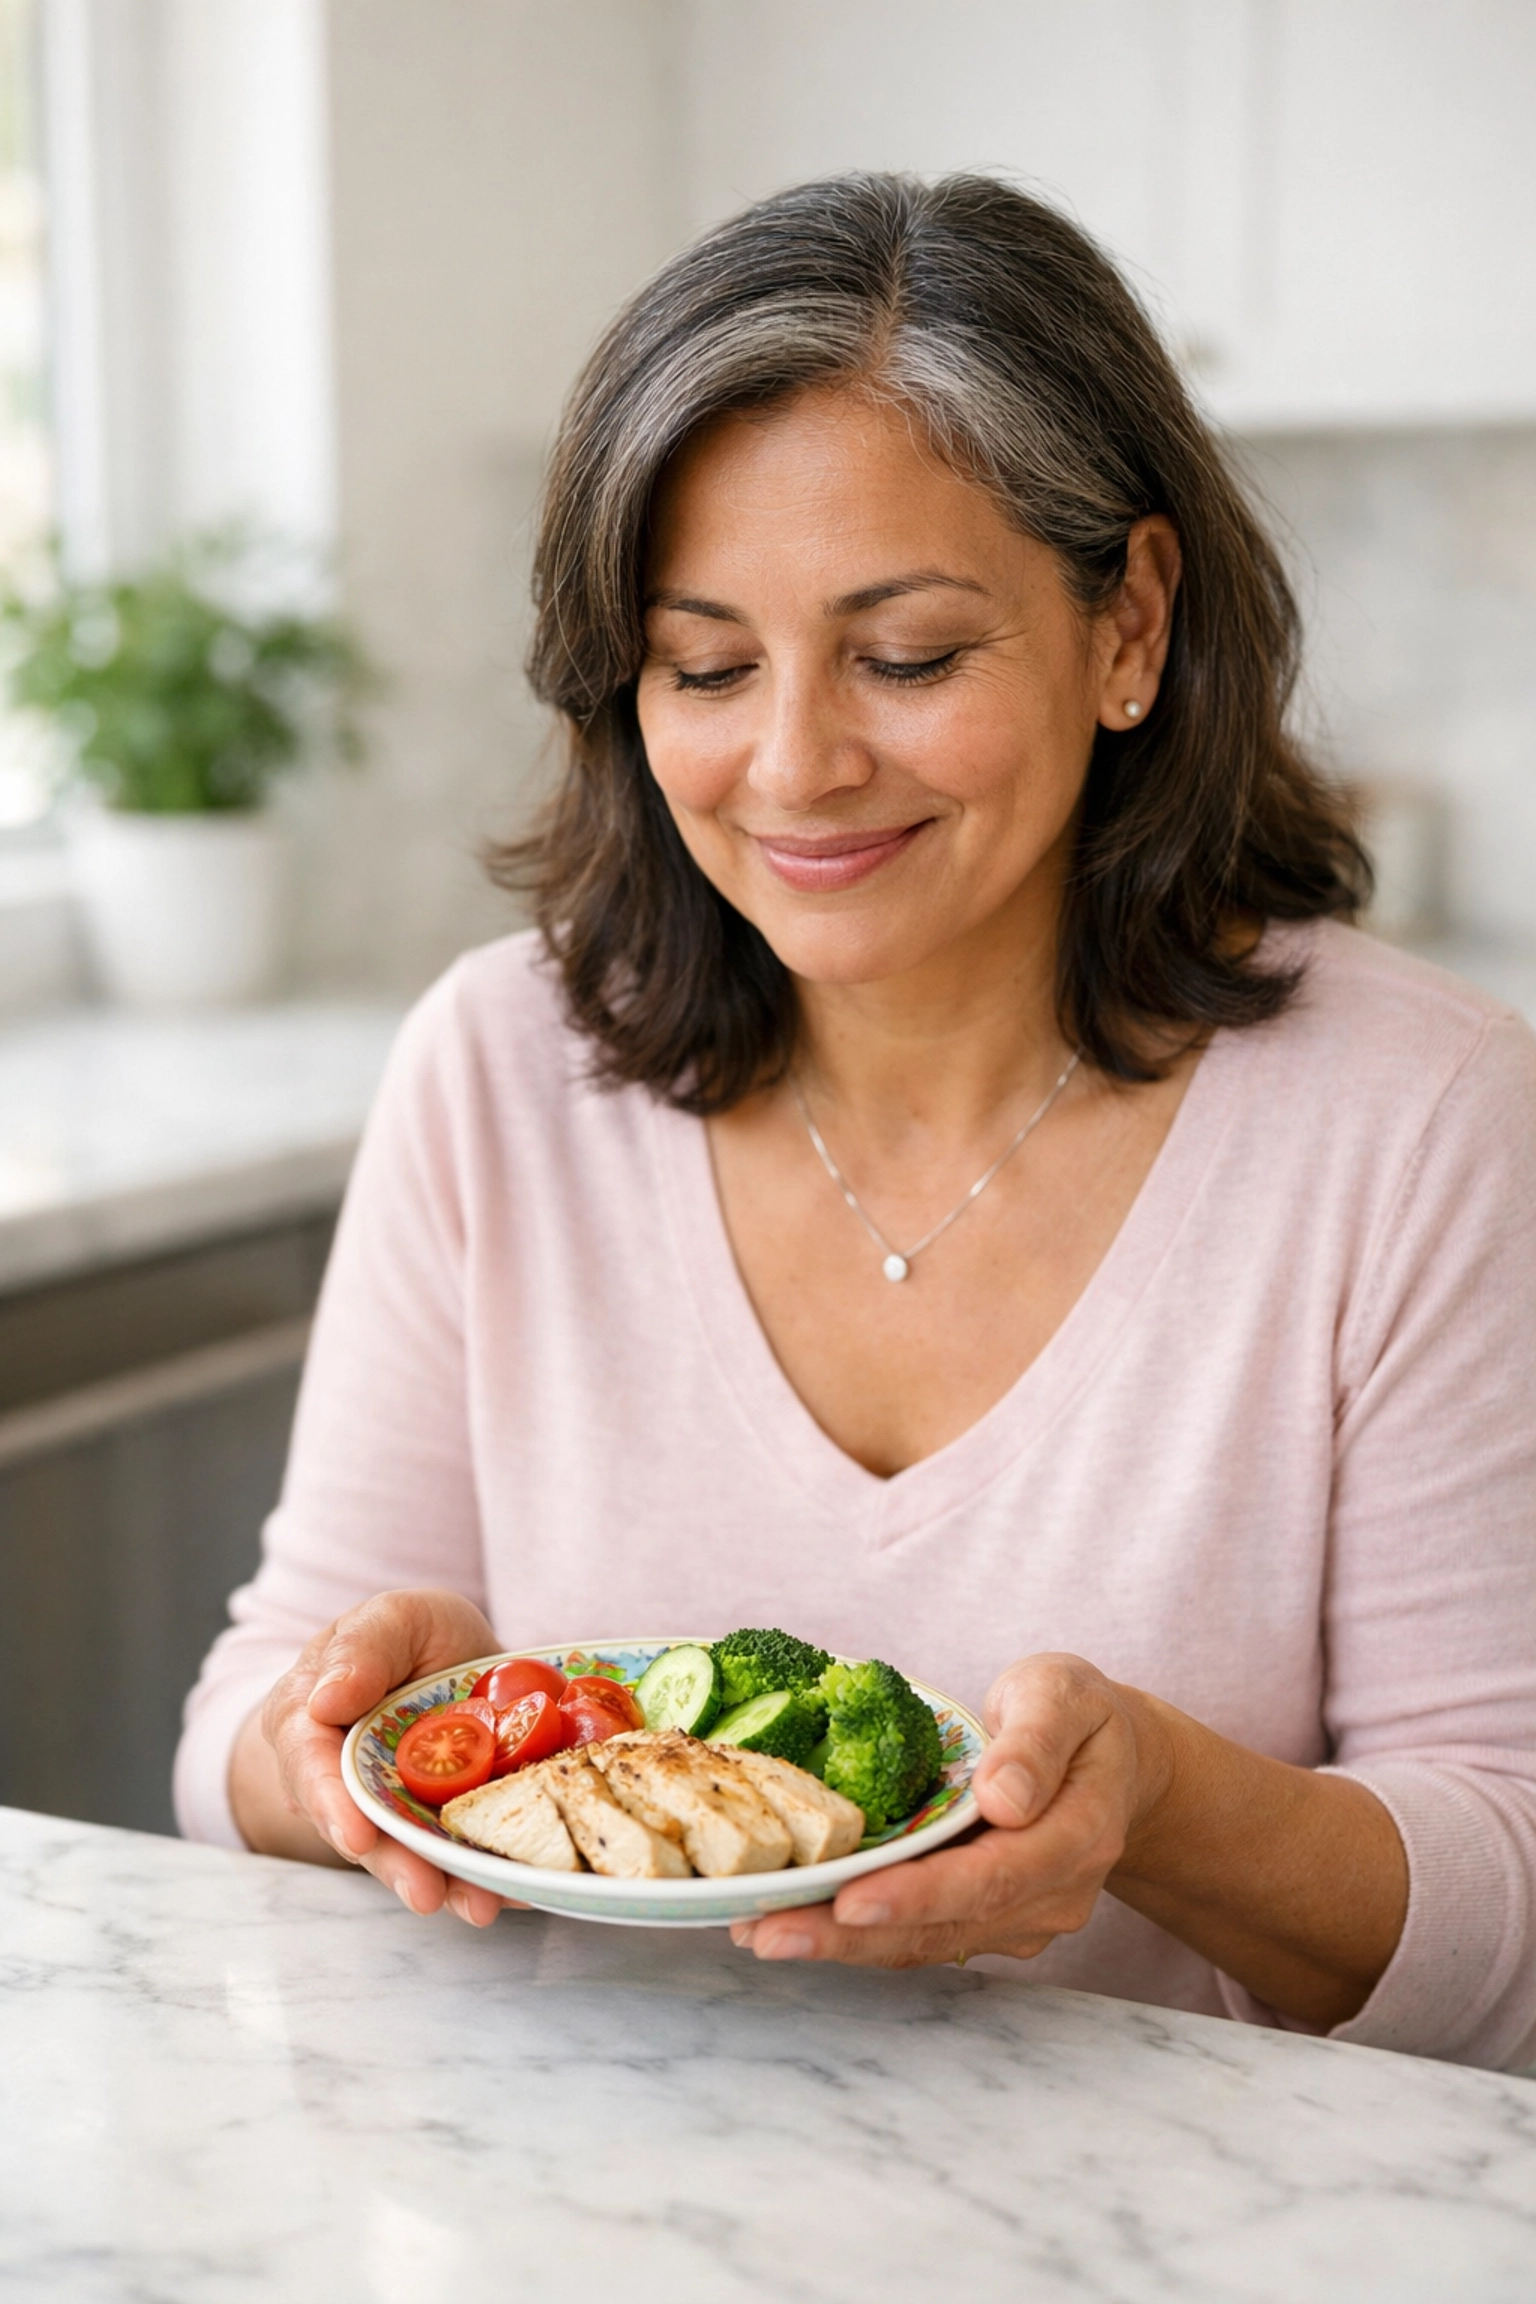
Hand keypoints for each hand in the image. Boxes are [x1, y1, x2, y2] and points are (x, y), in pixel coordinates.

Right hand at [259, 1586, 512, 1927]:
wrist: (447, 1664)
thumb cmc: (407, 1640)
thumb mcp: (392, 1619)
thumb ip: (362, 1647)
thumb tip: (325, 1699)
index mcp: (310, 1725)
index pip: (309, 1767)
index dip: (331, 1805)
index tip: (357, 1836)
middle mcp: (343, 1784)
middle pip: (361, 1831)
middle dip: (395, 1866)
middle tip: (426, 1893)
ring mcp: (394, 1814)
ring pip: (411, 1857)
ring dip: (445, 1886)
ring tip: (480, 1905)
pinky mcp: (440, 1831)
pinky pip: (460, 1858)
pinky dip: (490, 1875)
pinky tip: (520, 1887)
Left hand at [730, 1653, 1171, 1968]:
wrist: (1111, 1760)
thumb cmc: (1080, 1716)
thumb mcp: (1064, 1695)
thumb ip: (1035, 1742)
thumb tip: (1001, 1797)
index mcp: (1077, 1836)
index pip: (992, 1877)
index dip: (918, 1895)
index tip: (850, 1900)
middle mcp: (1051, 1894)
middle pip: (945, 1927)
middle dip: (852, 1934)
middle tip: (768, 1933)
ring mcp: (1020, 1916)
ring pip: (924, 1943)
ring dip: (840, 1944)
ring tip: (758, 1931)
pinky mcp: (986, 1920)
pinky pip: (919, 1935)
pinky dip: (856, 1934)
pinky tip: (793, 1923)